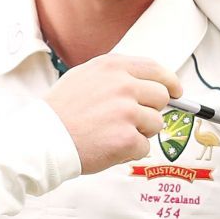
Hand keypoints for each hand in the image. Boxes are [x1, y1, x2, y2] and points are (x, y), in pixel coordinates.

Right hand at [44, 54, 181, 173]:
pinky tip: (108, 146)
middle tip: (128, 121)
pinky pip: (145, 147)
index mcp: (113, 67)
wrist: (43, 139)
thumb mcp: (85, 76)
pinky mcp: (128, 138)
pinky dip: (130, 151)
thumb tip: (149, 82)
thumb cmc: (61, 111)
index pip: (155, 69)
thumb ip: (116, 76)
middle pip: (161, 98)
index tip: (176, 91)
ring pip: (156, 124)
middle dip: (150, 110)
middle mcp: (123, 86)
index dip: (169, 82)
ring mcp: (127, 112)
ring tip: (111, 133)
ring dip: (140, 132)